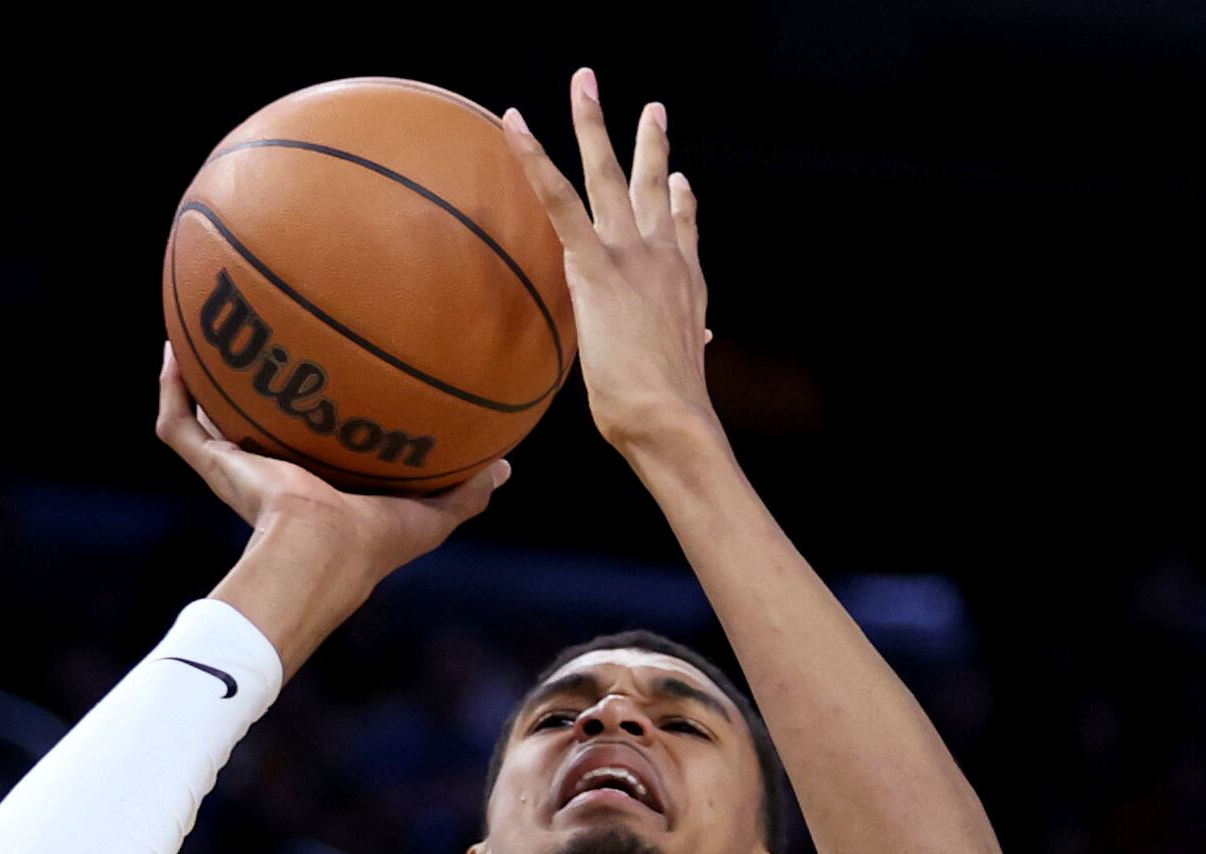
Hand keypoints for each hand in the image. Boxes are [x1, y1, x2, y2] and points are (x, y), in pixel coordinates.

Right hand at [159, 349, 506, 675]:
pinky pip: (180, 424)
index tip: (317, 371)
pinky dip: (172, 389)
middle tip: (253, 338)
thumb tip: (508, 467)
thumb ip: (468, 489)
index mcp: (317, 484)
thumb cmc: (376, 541)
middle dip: (248, 387)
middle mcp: (272, 473)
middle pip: (252, 424)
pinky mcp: (216, 464)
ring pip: (206, 419)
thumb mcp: (433, 513)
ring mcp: (238, 468)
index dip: (310, 411)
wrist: (323, 550)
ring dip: (197, 380)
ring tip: (199, 330)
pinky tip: (175, 348)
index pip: (309, 442)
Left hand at [503, 71, 718, 459]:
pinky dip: (535, 159)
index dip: (683, 206)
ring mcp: (632, 254)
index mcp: (684, 286)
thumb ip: (675, 355)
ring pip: (609, 174)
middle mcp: (664, 258)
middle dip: (652, 144)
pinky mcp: (597, 263)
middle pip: (656, 188)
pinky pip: (559, 199)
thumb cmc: (668, 415)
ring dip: (594, 124)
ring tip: (585, 83)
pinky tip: (516, 124)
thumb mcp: (674, 377)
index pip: (683, 234)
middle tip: (653, 109)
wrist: (671, 418)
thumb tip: (689, 361)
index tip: (683, 181)